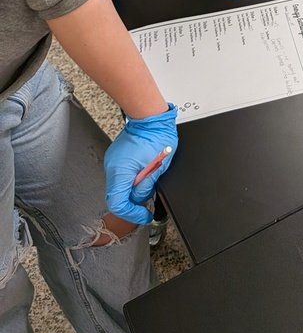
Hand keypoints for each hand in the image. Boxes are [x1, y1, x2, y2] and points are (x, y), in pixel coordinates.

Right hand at [104, 104, 178, 224]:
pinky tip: (143, 169)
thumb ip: (148, 185)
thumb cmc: (158, 136)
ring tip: (150, 174)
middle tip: (150, 189)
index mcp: (121, 171)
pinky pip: (121, 175)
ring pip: (120, 186)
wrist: (151, 117)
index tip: (144, 215)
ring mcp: (112, 161)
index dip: (132, 214)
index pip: (118, 204)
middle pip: (118, 196)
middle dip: (135, 198)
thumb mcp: (159, 166)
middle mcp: (112, 167)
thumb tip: (144, 197)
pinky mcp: (115, 158)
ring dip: (134, 187)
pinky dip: (132, 178)